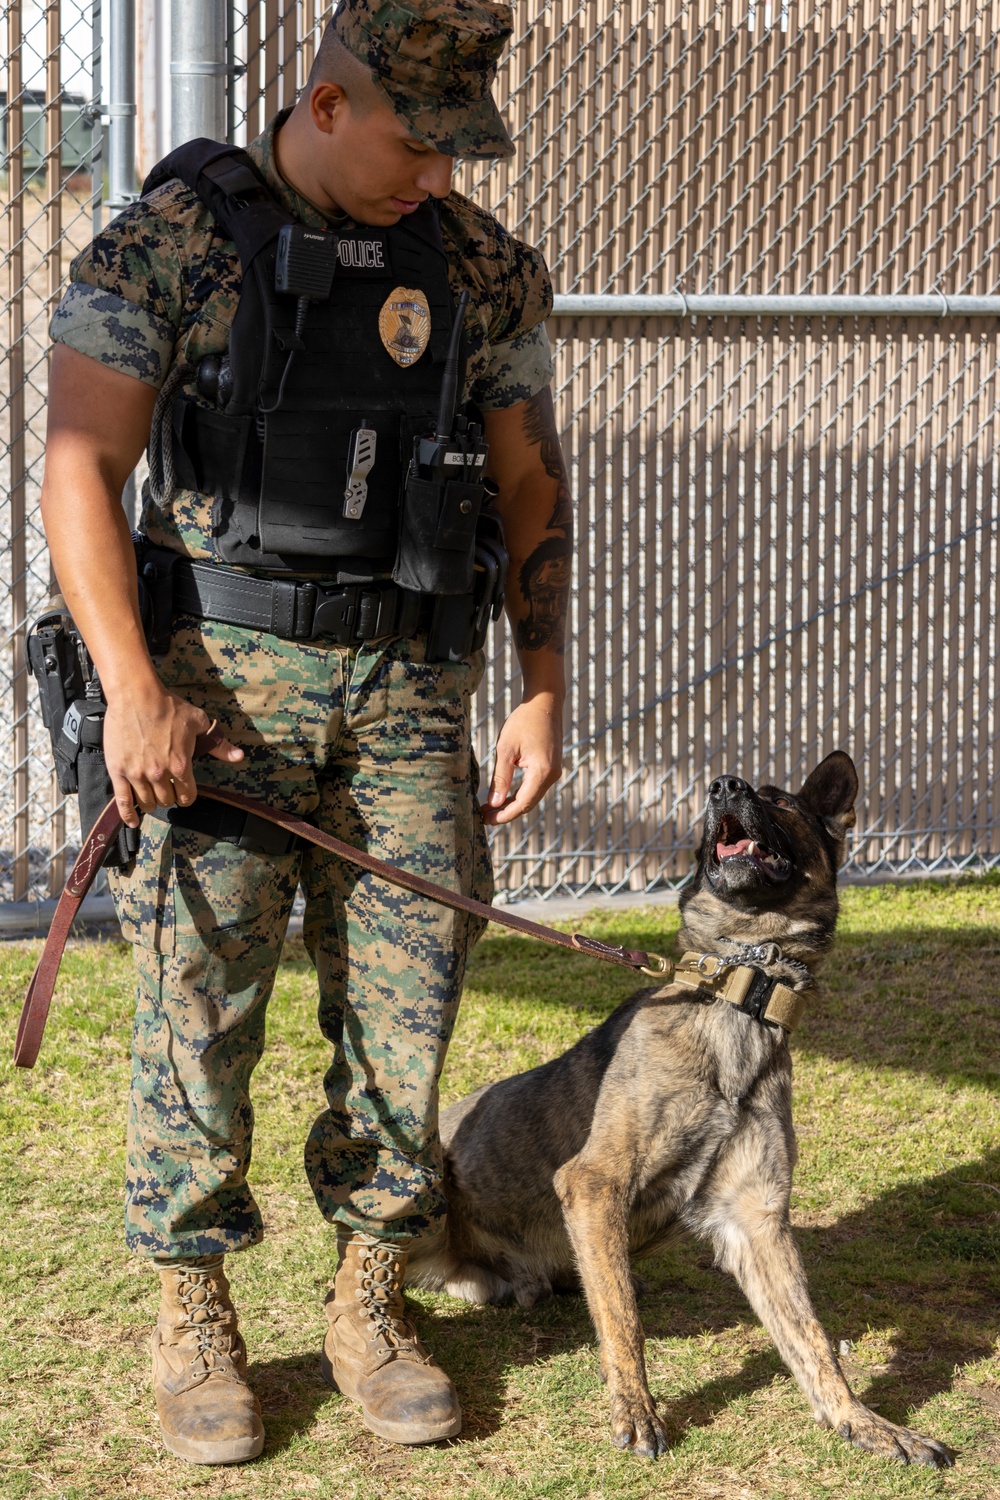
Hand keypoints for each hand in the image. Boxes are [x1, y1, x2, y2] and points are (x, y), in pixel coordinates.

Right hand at [103, 684, 242, 826]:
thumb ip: (219, 744)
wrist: (136, 695)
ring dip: (151, 803)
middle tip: (167, 790)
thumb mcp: (198, 722)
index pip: (188, 796)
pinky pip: (122, 801)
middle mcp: (160, 774)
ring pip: (147, 802)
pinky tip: (133, 821)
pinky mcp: (118, 771)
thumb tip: (239, 757)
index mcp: (181, 765)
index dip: (187, 796)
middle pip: (167, 801)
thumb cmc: (167, 706)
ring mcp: (137, 774)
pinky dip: (127, 815)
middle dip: (169, 797)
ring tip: (151, 797)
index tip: (184, 793)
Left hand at [482, 691, 562, 825]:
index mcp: (542, 772)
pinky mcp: (550, 767)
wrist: (545, 702)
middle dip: (506, 812)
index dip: (504, 815)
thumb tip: (494, 803)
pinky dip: (519, 794)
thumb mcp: (506, 749)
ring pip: (531, 797)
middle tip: (483, 817)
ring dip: (511, 804)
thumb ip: (501, 778)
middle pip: (528, 804)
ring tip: (489, 808)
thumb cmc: (523, 721)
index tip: (486, 820)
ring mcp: (553, 772)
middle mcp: (552, 775)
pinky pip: (534, 788)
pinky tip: (503, 796)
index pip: (522, 804)